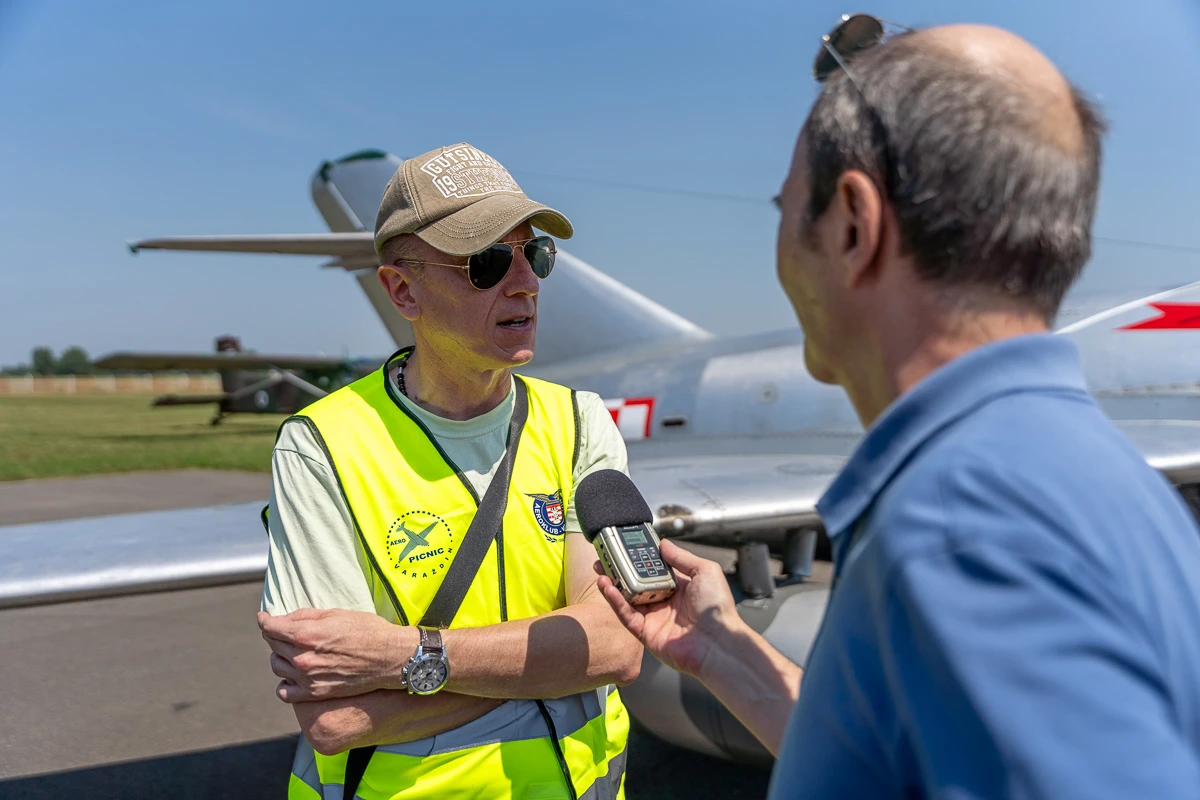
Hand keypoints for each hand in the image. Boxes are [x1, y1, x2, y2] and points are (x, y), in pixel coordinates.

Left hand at [257, 608, 415, 702]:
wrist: (389, 657)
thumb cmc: (367, 630)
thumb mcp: (337, 614)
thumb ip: (307, 616)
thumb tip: (286, 619)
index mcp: (307, 634)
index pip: (271, 627)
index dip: (264, 620)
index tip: (264, 617)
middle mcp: (302, 658)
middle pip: (273, 645)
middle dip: (275, 635)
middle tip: (285, 631)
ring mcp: (307, 678)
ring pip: (276, 666)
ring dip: (280, 656)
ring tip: (292, 651)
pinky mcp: (315, 693)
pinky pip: (284, 692)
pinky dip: (285, 683)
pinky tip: (294, 675)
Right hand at [597, 540, 743, 677]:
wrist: (718, 643)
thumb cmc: (717, 609)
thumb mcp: (704, 571)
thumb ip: (681, 557)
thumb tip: (664, 544)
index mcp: (679, 587)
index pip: (653, 569)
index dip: (639, 559)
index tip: (625, 547)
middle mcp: (665, 601)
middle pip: (636, 583)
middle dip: (620, 570)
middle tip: (605, 558)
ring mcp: (654, 617)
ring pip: (627, 598)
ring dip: (613, 584)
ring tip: (601, 570)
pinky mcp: (646, 633)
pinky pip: (626, 615)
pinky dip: (615, 601)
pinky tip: (608, 588)